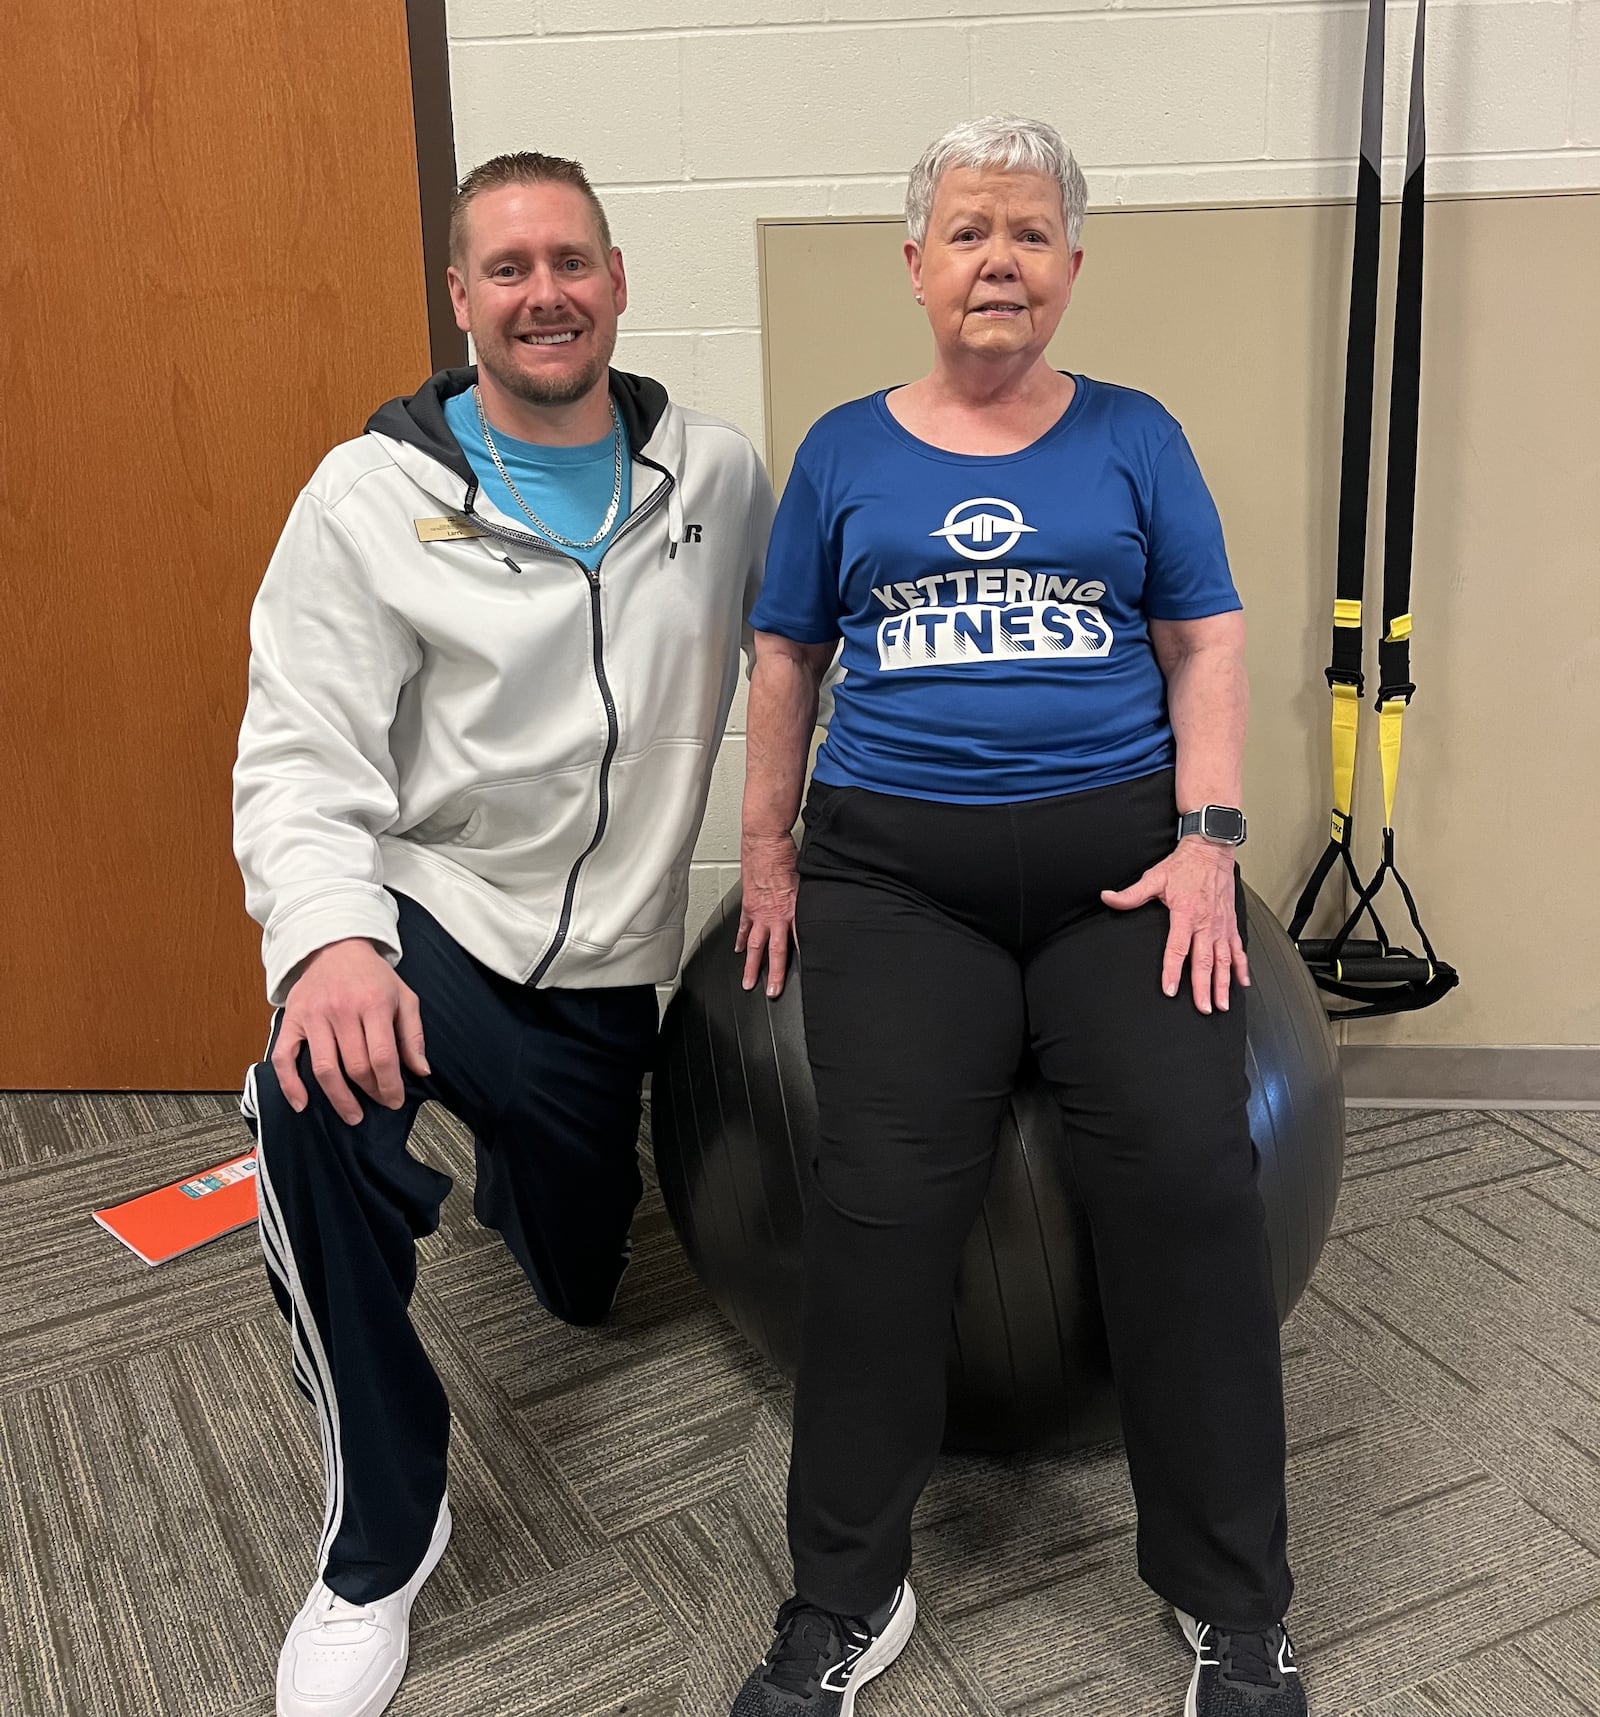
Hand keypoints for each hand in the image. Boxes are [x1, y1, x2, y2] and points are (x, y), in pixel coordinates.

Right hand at [272, 939, 429, 1123]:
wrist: (336, 945)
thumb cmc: (372, 976)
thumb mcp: (404, 997)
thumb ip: (413, 1035)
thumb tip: (421, 1070)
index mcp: (374, 1003)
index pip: (382, 1057)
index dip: (390, 1085)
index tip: (394, 1100)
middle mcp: (342, 1010)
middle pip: (355, 1067)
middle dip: (370, 1092)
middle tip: (378, 1103)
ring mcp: (313, 1016)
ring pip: (324, 1069)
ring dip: (338, 1099)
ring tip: (352, 1115)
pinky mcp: (292, 1019)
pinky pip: (284, 1057)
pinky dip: (290, 1085)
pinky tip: (302, 1104)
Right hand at [737, 832, 799, 997]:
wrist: (765, 842)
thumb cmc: (787, 856)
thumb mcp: (807, 881)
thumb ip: (811, 901)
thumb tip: (821, 910)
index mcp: (793, 910)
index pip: (800, 941)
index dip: (803, 960)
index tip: (807, 976)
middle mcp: (775, 916)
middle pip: (774, 952)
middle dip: (774, 974)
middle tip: (772, 992)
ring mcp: (759, 913)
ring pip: (755, 946)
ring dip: (752, 966)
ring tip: (748, 983)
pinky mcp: (748, 906)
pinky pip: (744, 928)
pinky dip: (742, 941)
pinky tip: (740, 951)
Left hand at [1101, 837, 1249, 1013]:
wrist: (1211, 850)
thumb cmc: (1184, 865)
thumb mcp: (1154, 878)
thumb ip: (1131, 894)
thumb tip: (1107, 898)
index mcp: (1185, 914)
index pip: (1177, 948)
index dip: (1172, 970)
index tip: (1170, 989)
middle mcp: (1205, 923)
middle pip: (1204, 961)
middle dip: (1203, 987)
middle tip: (1203, 1008)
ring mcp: (1220, 925)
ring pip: (1224, 960)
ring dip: (1223, 984)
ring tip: (1222, 1004)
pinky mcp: (1230, 924)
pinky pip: (1238, 949)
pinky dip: (1241, 967)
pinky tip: (1242, 983)